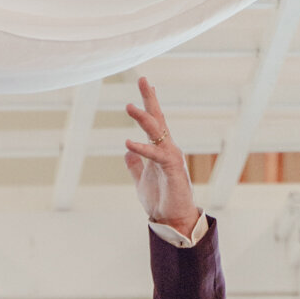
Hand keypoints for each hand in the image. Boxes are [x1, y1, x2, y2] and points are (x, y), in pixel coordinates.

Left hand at [125, 76, 200, 238]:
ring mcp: (170, 156)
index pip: (154, 122)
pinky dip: (141, 149)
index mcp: (160, 149)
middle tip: (142, 79)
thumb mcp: (142, 181)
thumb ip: (135, 165)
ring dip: (143, 118)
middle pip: (157, 118)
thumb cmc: (161, 201)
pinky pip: (155, 155)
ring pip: (156, 132)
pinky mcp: (171, 169)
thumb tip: (126, 152)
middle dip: (149, 99)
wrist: (173, 219)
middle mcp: (167, 148)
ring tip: (128, 106)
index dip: (149, 104)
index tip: (146, 85)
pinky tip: (128, 143)